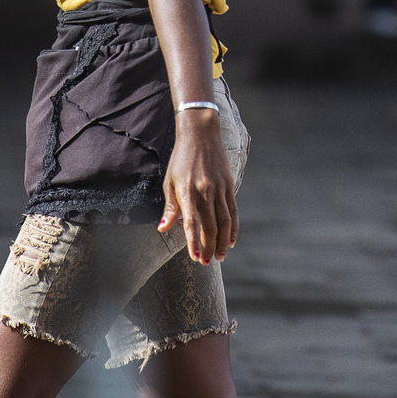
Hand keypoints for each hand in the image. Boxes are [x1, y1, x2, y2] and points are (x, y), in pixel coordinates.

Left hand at [157, 111, 237, 263]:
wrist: (201, 134)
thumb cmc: (180, 159)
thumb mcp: (170, 180)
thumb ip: (170, 206)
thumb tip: (163, 228)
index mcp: (187, 191)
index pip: (192, 222)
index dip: (194, 242)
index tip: (195, 258)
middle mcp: (205, 191)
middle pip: (210, 225)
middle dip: (208, 247)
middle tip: (206, 263)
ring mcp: (219, 188)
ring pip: (224, 221)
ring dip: (222, 241)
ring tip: (219, 257)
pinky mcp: (229, 185)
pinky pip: (233, 210)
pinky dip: (233, 228)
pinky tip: (230, 240)